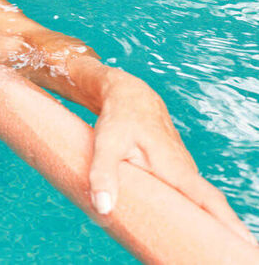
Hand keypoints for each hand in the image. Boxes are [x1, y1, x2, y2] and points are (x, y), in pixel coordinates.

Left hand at [90, 70, 256, 245]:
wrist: (129, 98)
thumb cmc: (120, 120)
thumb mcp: (105, 144)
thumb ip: (103, 174)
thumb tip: (102, 208)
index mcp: (175, 168)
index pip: (207, 199)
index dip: (226, 222)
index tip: (244, 242)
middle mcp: (185, 172)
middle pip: (207, 208)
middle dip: (220, 233)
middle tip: (227, 258)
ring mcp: (181, 172)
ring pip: (194, 203)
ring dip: (202, 225)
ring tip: (207, 253)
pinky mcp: (173, 173)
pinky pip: (184, 197)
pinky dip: (188, 213)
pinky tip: (184, 232)